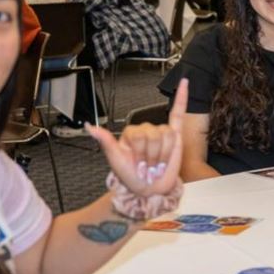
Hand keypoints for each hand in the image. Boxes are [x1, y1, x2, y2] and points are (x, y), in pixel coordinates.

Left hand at [87, 79, 185, 196]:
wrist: (149, 190)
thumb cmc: (132, 178)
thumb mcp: (116, 160)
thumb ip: (106, 141)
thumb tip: (89, 127)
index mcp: (131, 133)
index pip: (139, 134)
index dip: (140, 152)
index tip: (138, 166)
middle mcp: (146, 130)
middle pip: (154, 135)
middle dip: (153, 156)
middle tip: (149, 168)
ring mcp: (161, 132)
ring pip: (168, 136)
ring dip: (164, 155)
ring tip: (159, 165)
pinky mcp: (175, 135)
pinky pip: (179, 112)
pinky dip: (182, 97)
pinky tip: (184, 83)